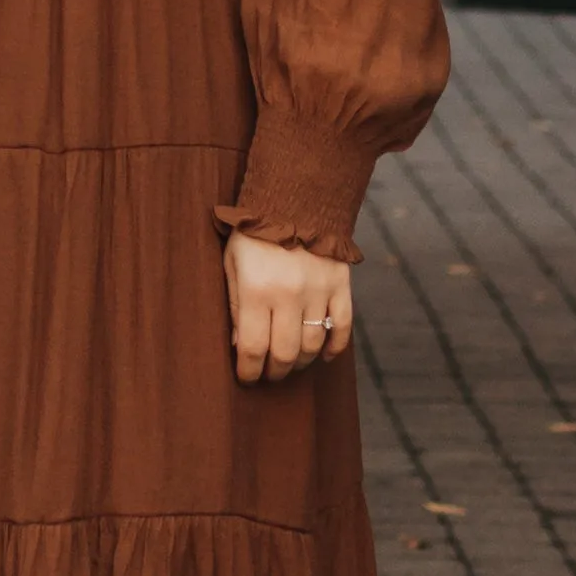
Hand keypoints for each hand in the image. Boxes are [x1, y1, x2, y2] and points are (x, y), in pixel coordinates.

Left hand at [226, 229, 352, 383]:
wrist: (295, 196)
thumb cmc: (254, 233)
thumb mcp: (232, 264)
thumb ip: (234, 306)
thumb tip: (241, 347)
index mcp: (256, 290)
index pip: (253, 348)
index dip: (249, 372)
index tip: (247, 378)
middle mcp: (288, 294)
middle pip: (284, 354)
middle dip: (275, 372)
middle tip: (269, 373)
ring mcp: (318, 290)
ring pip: (313, 345)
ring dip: (301, 361)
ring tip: (291, 362)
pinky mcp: (340, 284)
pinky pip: (342, 326)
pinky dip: (335, 347)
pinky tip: (325, 356)